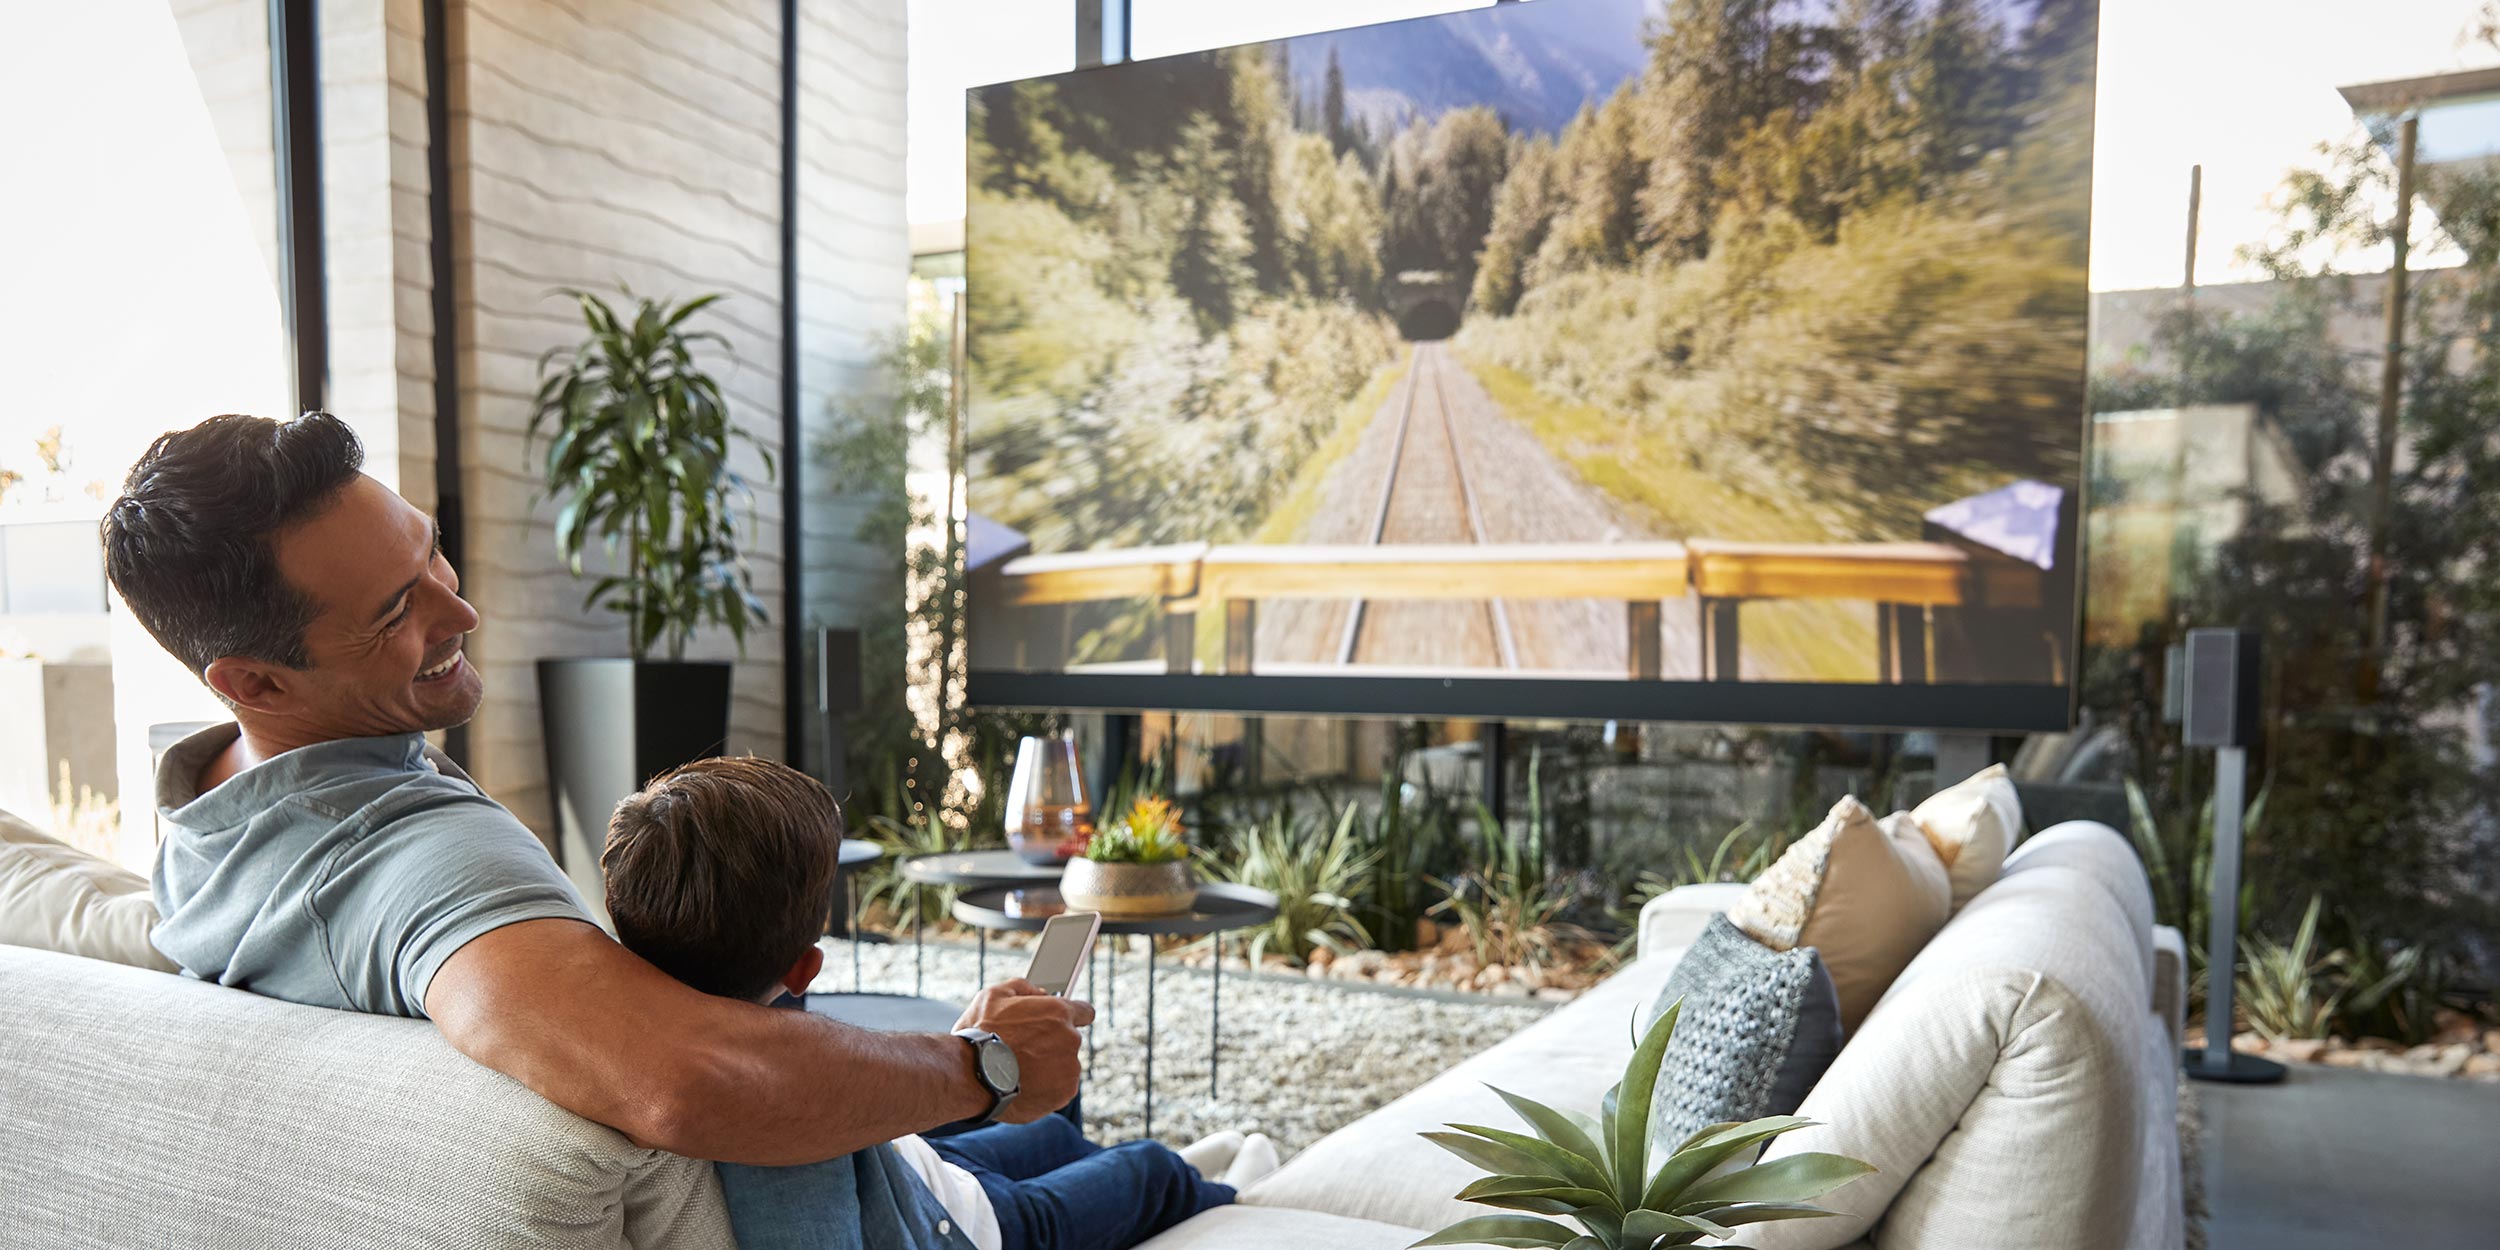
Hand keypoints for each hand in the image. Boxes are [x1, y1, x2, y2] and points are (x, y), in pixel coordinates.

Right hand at [955, 978, 1094, 1122]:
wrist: (971, 1076)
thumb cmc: (980, 1035)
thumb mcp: (993, 996)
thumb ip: (1023, 988)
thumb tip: (1040, 993)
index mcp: (1059, 1012)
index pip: (1085, 1011)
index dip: (1073, 1016)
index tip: (1062, 1023)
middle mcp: (1070, 1039)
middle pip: (1070, 1041)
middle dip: (1052, 1043)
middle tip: (1024, 1050)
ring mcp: (1069, 1068)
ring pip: (1064, 1066)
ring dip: (1049, 1067)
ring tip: (1019, 1069)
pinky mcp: (1064, 1093)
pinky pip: (1059, 1088)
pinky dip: (1046, 1088)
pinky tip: (1023, 1084)